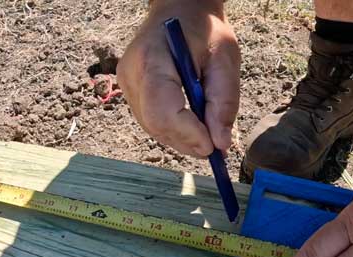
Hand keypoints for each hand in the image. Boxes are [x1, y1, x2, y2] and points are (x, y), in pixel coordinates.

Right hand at [117, 0, 239, 157]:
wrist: (180, 10)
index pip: (162, 109)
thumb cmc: (205, 31)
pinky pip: (150, 121)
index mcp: (153, 58)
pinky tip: (191, 124)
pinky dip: (173, 130)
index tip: (214, 146)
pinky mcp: (130, 91)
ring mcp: (127, 83)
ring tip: (206, 134)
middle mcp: (132, 73)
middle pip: (155, 124)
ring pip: (152, 128)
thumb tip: (220, 143)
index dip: (188, 134)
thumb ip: (224, 101)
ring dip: (181, 139)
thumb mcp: (225, 59)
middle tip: (215, 147)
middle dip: (187, 142)